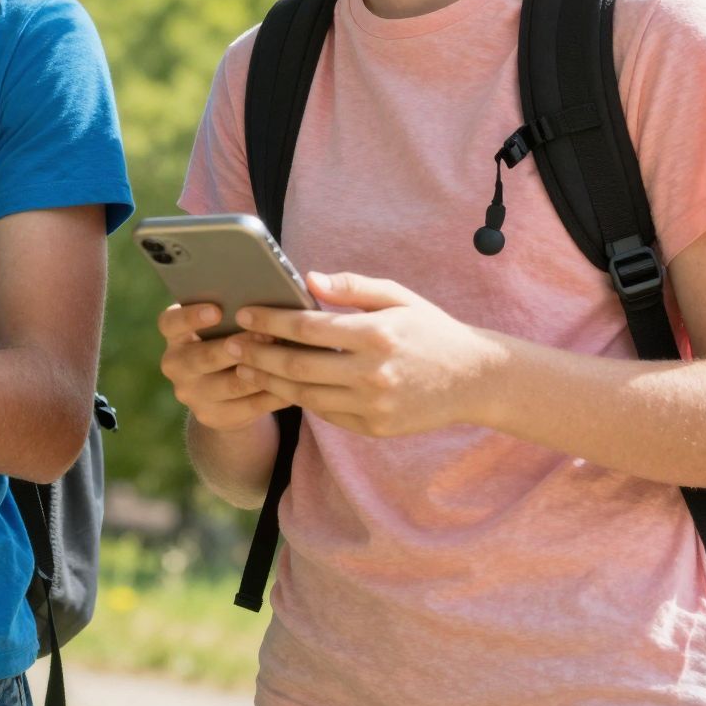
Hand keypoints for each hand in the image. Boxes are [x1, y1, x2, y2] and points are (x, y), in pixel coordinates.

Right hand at [158, 301, 291, 432]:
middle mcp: (176, 365)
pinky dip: (275, 393)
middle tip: (268, 335)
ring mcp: (192, 395)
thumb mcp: (221, 326)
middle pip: (204, 357)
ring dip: (262, 371)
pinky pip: (250, 406)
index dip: (191, 317)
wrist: (223, 392)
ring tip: (289, 358)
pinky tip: (295, 383)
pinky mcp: (213, 417)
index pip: (170, 323)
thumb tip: (267, 300)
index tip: (216, 310)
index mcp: (175, 335)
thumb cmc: (228, 340)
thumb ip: (234, 313)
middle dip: (239, 346)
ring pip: (232, 384)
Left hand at [229, 271, 502, 436]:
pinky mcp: (374, 428)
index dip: (271, 320)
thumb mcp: (398, 297)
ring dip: (270, 381)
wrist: (475, 379)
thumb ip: (352, 287)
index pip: (308, 327)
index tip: (244, 313)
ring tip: (244, 368)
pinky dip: (299, 399)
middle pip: (297, 365)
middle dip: (257, 354)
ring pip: (305, 395)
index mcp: (376, 334)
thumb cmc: (431, 330)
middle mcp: (373, 373)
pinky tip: (280, 385)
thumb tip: (308, 278)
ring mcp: (373, 405)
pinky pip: (325, 414)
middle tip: (230, 345)